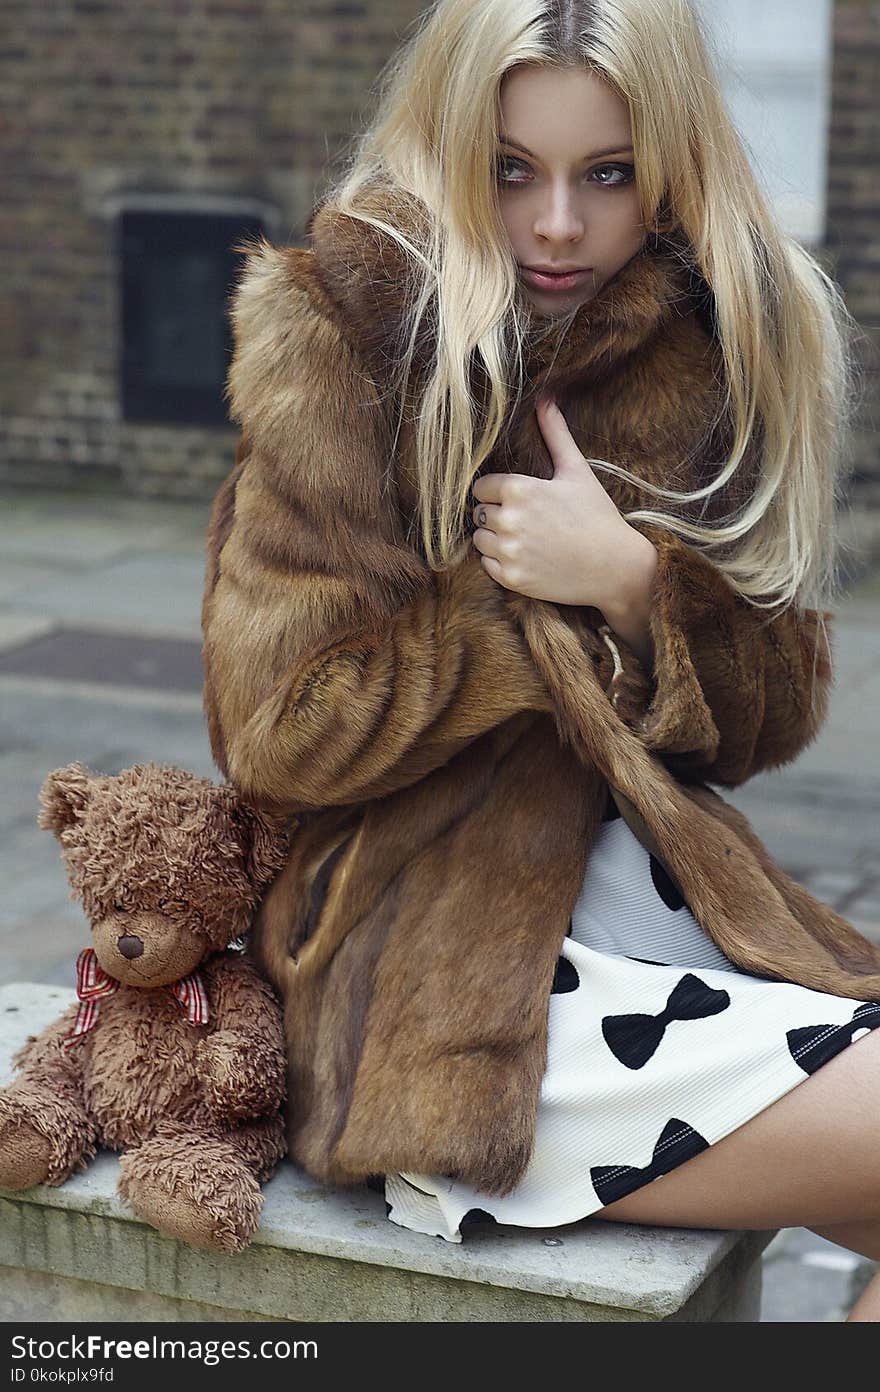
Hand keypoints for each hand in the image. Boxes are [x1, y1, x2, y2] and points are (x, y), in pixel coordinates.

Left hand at [471, 393, 646, 610]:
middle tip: (522, 519)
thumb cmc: (597, 516)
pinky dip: (499, 562)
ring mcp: (510, 551)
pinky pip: (486, 565)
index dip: (496, 491)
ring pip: (479, 539)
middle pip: (478, 513)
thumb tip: (545, 398)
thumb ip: (555, 434)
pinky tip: (525, 557)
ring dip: (494, 538)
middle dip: (494, 514)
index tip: (516, 498)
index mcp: (520, 489)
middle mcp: (510, 520)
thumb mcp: (577, 471)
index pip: (481, 487)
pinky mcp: (512, 578)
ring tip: (522, 538)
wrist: (616, 567)